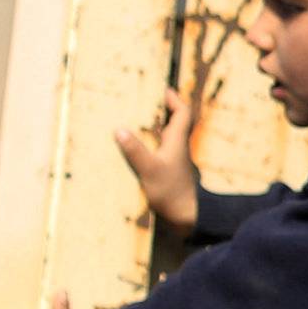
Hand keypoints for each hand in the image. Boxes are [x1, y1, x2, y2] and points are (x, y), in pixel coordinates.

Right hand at [115, 88, 200, 230]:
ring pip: (166, 138)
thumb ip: (135, 150)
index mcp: (177, 141)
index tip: (162, 89)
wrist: (188, 218)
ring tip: (132, 123)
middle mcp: (178, 148)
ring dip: (153, 129)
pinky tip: (133, 151)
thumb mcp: (150, 170)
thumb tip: (119, 129)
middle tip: (142, 103)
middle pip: (174, 122)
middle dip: (160, 111)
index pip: (183, 112)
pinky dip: (149, 148)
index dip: (174, 99)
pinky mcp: (169, 174)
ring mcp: (175, 162)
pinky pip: (160, 153)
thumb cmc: (172, 191)